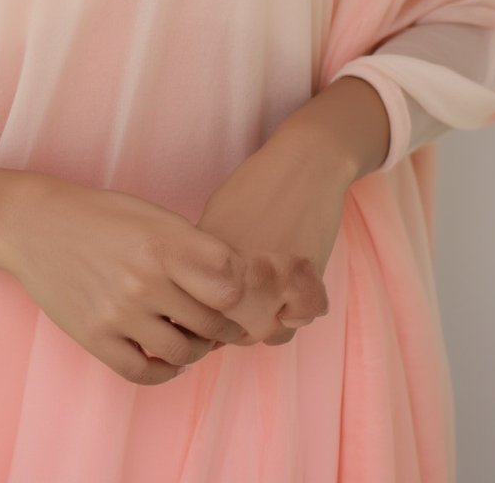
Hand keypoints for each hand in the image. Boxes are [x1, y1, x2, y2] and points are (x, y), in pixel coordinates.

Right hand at [0, 172, 316, 385]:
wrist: (34, 225)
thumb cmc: (100, 216)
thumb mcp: (151, 214)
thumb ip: (193, 246)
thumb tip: (236, 285)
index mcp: (165, 242)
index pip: (231, 286)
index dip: (239, 294)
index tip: (234, 296)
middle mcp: (145, 279)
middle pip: (211, 323)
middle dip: (223, 327)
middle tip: (219, 324)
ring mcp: (119, 312)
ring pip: (183, 352)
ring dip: (196, 350)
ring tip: (192, 339)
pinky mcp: (94, 337)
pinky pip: (144, 372)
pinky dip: (164, 371)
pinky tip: (165, 358)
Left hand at [195, 127, 349, 347]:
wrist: (303, 163)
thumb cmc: (254, 190)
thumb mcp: (213, 222)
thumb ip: (202, 266)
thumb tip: (191, 311)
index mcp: (204, 259)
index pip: (197, 317)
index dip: (208, 320)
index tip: (218, 310)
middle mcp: (232, 272)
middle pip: (231, 331)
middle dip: (240, 326)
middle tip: (251, 306)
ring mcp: (269, 278)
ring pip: (267, 330)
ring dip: (271, 322)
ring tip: (274, 300)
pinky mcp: (303, 278)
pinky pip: (300, 319)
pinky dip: (300, 313)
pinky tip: (296, 295)